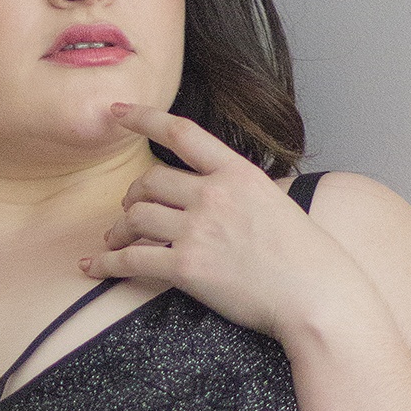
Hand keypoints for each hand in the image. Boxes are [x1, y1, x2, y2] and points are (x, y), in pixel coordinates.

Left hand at [83, 102, 348, 342]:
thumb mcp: (276, 204)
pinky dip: (105, 263)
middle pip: (150, 181)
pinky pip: (131, 260)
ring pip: (136, 217)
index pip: (181, 133)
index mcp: (238, 173)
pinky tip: (92, 267)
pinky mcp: (187, 267)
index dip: (142, 117)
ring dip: (118, 231)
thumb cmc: (306, 259)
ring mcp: (199, 229)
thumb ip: (241, 192)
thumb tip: (218, 192)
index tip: (116, 113)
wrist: (317, 297)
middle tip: (128, 213)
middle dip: (132, 197)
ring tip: (114, 243)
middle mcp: (215, 194)